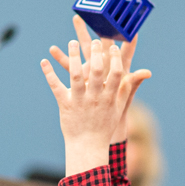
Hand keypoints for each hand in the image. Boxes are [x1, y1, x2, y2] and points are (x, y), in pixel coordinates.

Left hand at [50, 15, 144, 144]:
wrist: (88, 145)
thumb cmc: (104, 126)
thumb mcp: (118, 109)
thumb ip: (125, 89)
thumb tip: (140, 74)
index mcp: (109, 98)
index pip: (116, 74)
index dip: (116, 59)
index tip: (114, 47)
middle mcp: (95, 97)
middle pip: (98, 71)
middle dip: (97, 53)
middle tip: (95, 40)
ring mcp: (79, 100)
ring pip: (76, 74)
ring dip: (73, 56)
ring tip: (72, 42)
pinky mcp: (65, 104)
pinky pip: (56, 86)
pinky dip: (49, 73)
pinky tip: (44, 61)